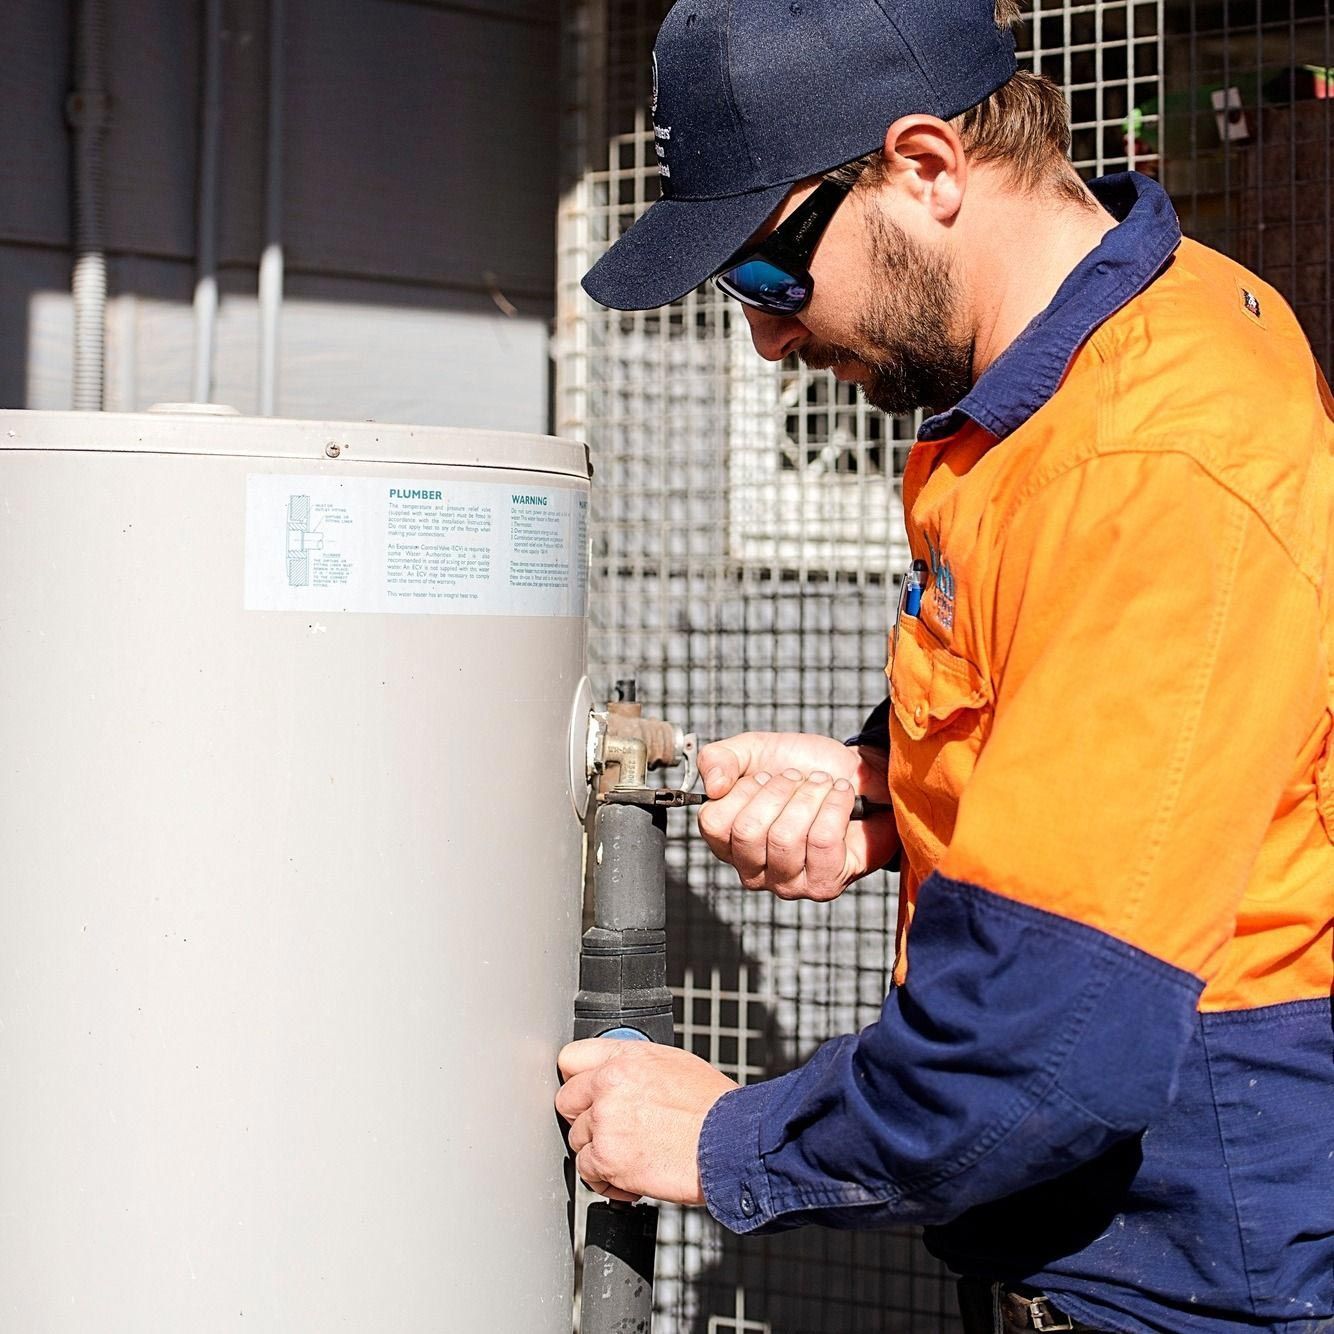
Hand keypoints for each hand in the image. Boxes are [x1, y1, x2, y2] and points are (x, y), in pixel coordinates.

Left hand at [556, 1039, 737, 1204]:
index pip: (570, 1059)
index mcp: (623, 1057)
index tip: (582, 1093)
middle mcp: (608, 1085)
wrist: (729, 1140)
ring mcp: (605, 1122)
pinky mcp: (607, 1158)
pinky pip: (587, 1172)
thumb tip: (618, 1075)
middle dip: (584, 1117)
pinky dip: (606, 1180)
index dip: (578, 1079)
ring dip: (598, 1151)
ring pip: (577, 1139)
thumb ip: (634, 1065)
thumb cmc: (711, 1105)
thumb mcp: (672, 1062)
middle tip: (609, 1129)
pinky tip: (629, 1175)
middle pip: (565, 1101)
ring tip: (629, 1155)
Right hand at [697, 732, 898, 900]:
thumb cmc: (802, 768)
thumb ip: (719, 759)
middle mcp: (752, 870)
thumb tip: (713, 787)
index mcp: (729, 841)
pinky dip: (835, 805)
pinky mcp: (824, 885)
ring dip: (809, 796)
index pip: (714, 824)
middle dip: (779, 790)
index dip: (742, 790)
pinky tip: (840, 796)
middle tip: (797, 777)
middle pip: (748, 832)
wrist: (856, 775)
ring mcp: (787, 883)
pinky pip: (822, 841)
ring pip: (785, 838)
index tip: (765, 776)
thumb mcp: (752, 750)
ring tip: (821, 784)